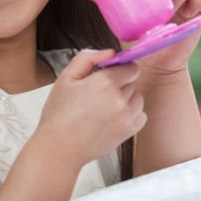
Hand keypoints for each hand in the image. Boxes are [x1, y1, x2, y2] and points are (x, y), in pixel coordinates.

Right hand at [36, 48, 146, 170]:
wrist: (59, 148)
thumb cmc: (59, 114)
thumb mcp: (65, 78)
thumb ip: (88, 58)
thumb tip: (111, 52)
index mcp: (105, 82)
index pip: (130, 67)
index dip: (118, 70)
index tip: (106, 77)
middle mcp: (120, 98)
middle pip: (132, 83)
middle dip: (119, 85)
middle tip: (97, 97)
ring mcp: (127, 116)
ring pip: (137, 99)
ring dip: (126, 100)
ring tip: (104, 109)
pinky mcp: (129, 132)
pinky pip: (141, 116)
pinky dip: (131, 116)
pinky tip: (113, 119)